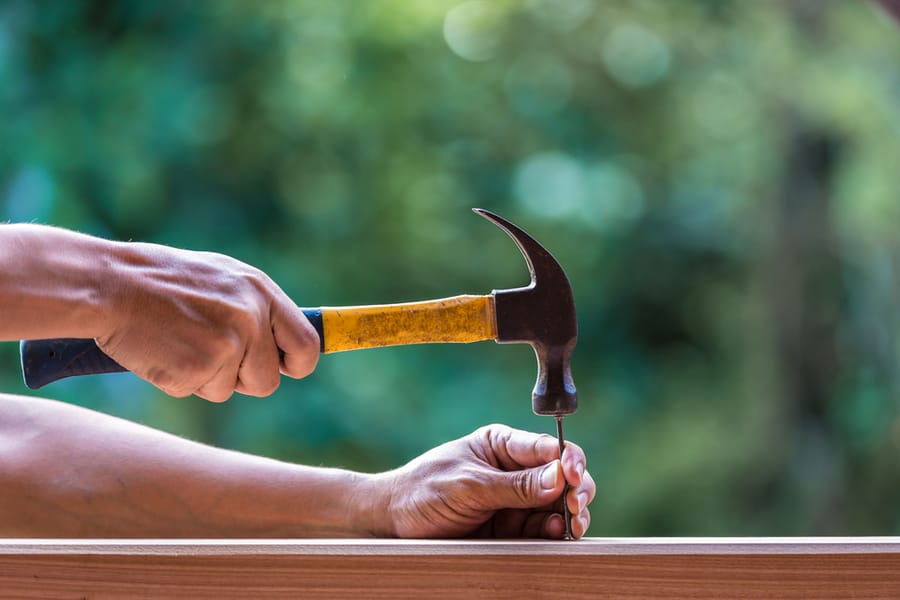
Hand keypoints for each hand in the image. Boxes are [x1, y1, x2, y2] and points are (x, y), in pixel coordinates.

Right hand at [95, 242, 319, 401]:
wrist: (111, 285)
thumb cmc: (162, 280)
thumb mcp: (222, 278)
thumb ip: (255, 307)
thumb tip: (286, 340)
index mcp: (261, 292)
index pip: (306, 344)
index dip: (299, 364)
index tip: (287, 369)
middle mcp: (251, 319)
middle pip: (268, 381)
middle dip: (243, 379)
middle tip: (211, 356)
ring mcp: (226, 344)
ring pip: (230, 390)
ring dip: (207, 378)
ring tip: (180, 342)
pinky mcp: (197, 368)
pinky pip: (198, 391)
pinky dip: (179, 380)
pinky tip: (164, 350)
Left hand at [377, 424, 594, 538]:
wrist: (394, 523)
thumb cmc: (425, 490)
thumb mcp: (470, 485)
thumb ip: (515, 485)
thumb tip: (559, 477)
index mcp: (503, 445)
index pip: (549, 448)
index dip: (568, 460)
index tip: (572, 478)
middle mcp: (515, 470)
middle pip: (562, 477)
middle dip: (576, 491)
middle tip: (574, 508)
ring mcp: (515, 501)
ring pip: (558, 506)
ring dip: (570, 516)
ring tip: (570, 526)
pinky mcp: (511, 528)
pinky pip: (542, 530)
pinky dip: (555, 534)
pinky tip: (556, 535)